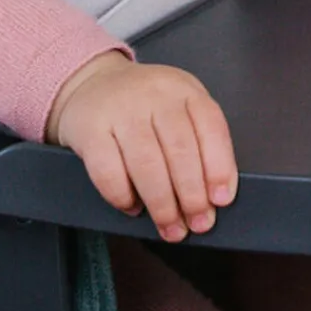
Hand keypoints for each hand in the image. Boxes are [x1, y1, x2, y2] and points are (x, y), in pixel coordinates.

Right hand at [49, 53, 237, 241]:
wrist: (93, 83)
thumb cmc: (144, 106)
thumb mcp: (179, 107)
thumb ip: (198, 141)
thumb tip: (213, 197)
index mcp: (184, 89)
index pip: (210, 126)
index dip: (219, 166)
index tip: (221, 199)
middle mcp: (154, 95)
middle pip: (180, 149)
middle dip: (192, 196)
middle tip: (198, 224)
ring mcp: (120, 110)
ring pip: (146, 163)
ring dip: (162, 204)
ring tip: (170, 227)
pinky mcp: (89, 129)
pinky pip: (108, 171)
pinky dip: (123, 196)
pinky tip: (132, 206)